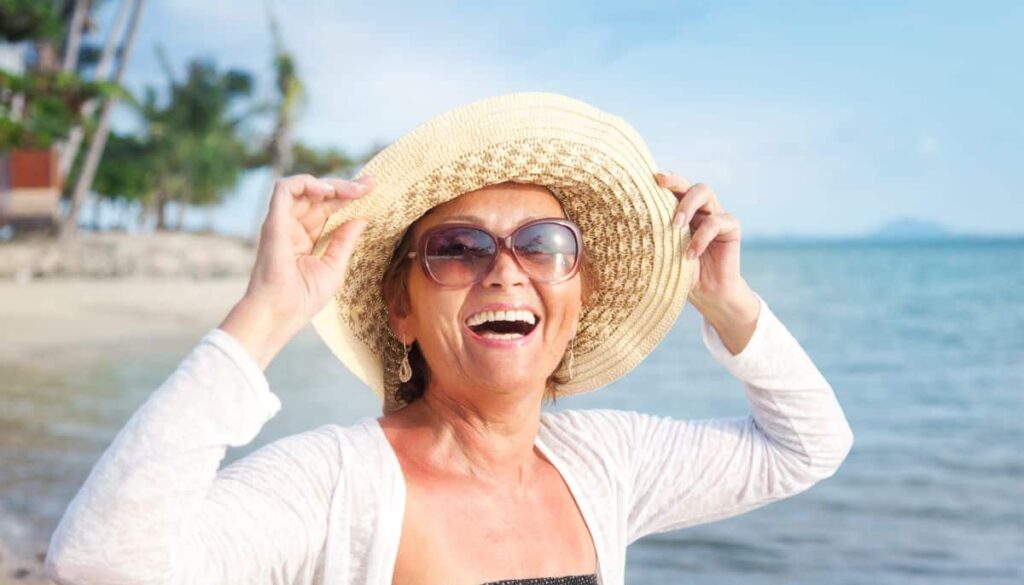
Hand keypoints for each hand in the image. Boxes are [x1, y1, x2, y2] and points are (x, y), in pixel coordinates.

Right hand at [219, 174, 373, 368]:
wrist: (281, 313)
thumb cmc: (304, 298)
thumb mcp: (334, 266)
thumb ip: (345, 241)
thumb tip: (361, 218)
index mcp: (307, 237)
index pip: (328, 208)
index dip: (348, 197)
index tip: (372, 189)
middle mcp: (293, 227)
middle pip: (319, 196)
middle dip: (345, 186)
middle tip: (370, 184)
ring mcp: (282, 222)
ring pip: (303, 188)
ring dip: (330, 184)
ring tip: (353, 190)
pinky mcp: (273, 221)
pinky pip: (284, 189)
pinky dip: (305, 183)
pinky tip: (327, 192)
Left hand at [656, 171, 759, 353]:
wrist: (706, 294)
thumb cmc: (678, 273)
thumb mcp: (660, 253)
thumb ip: (652, 235)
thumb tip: (622, 224)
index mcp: (680, 211)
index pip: (673, 188)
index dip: (663, 179)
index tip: (649, 177)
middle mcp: (699, 209)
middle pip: (689, 183)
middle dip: (675, 181)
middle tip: (660, 184)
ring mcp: (716, 215)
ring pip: (705, 192)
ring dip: (687, 205)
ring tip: (675, 226)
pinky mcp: (731, 228)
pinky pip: (718, 222)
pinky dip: (702, 237)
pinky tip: (691, 254)